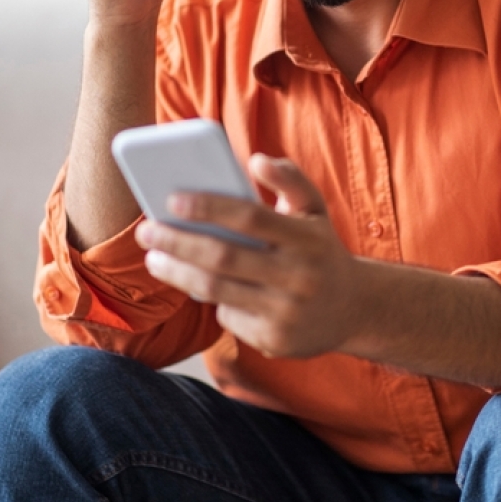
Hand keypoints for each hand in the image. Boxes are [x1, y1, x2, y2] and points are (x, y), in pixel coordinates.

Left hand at [134, 154, 368, 358]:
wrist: (354, 309)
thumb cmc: (320, 250)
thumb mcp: (315, 211)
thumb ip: (290, 179)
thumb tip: (257, 159)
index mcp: (308, 238)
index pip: (250, 218)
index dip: (209, 207)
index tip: (172, 199)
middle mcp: (300, 277)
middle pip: (223, 258)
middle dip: (178, 243)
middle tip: (146, 231)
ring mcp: (287, 313)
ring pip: (216, 291)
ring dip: (177, 274)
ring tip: (154, 258)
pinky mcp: (275, 342)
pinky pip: (228, 316)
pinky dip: (211, 299)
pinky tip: (199, 285)